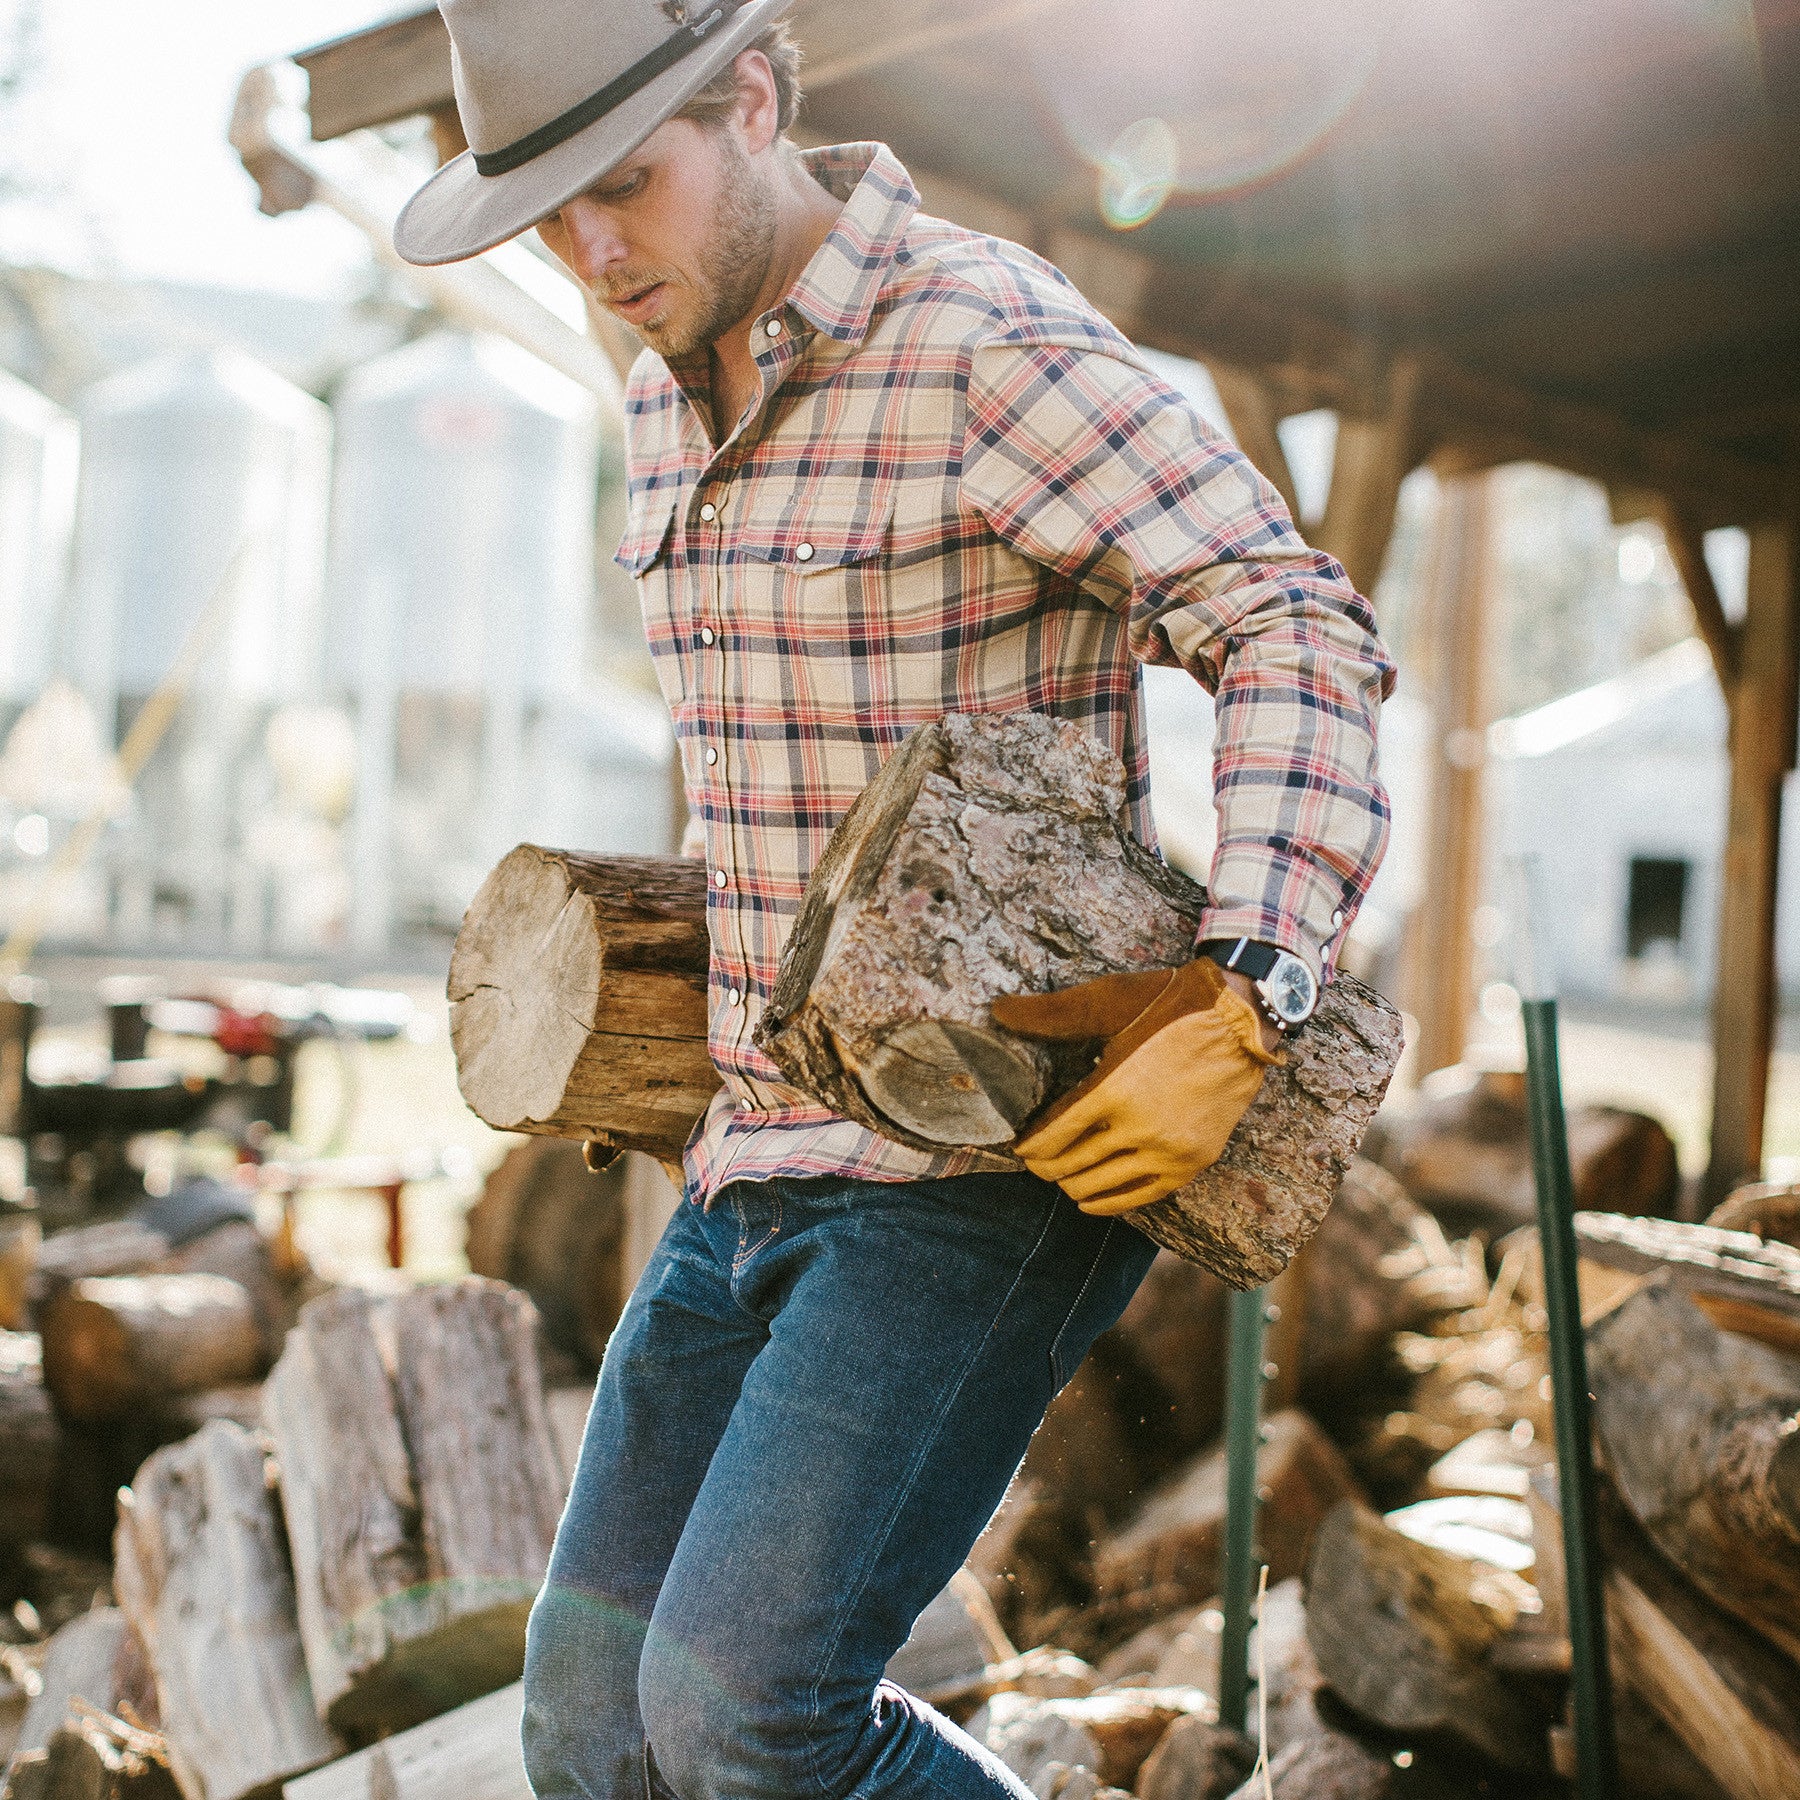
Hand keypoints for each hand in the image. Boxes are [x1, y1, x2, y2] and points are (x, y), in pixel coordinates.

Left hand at [990, 957, 1281, 1215]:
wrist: (1243, 1019)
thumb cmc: (1172, 1003)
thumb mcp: (1110, 1000)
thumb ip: (1052, 1013)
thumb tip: (999, 1011)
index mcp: (1115, 1088)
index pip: (1054, 1136)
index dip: (1030, 1147)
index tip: (1019, 1146)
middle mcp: (1142, 1127)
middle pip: (1073, 1165)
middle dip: (1046, 1166)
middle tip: (1034, 1161)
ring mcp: (1171, 1150)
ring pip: (1101, 1185)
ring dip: (1072, 1184)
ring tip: (1060, 1175)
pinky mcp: (1194, 1161)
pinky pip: (1142, 1196)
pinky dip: (1110, 1202)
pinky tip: (1090, 1199)